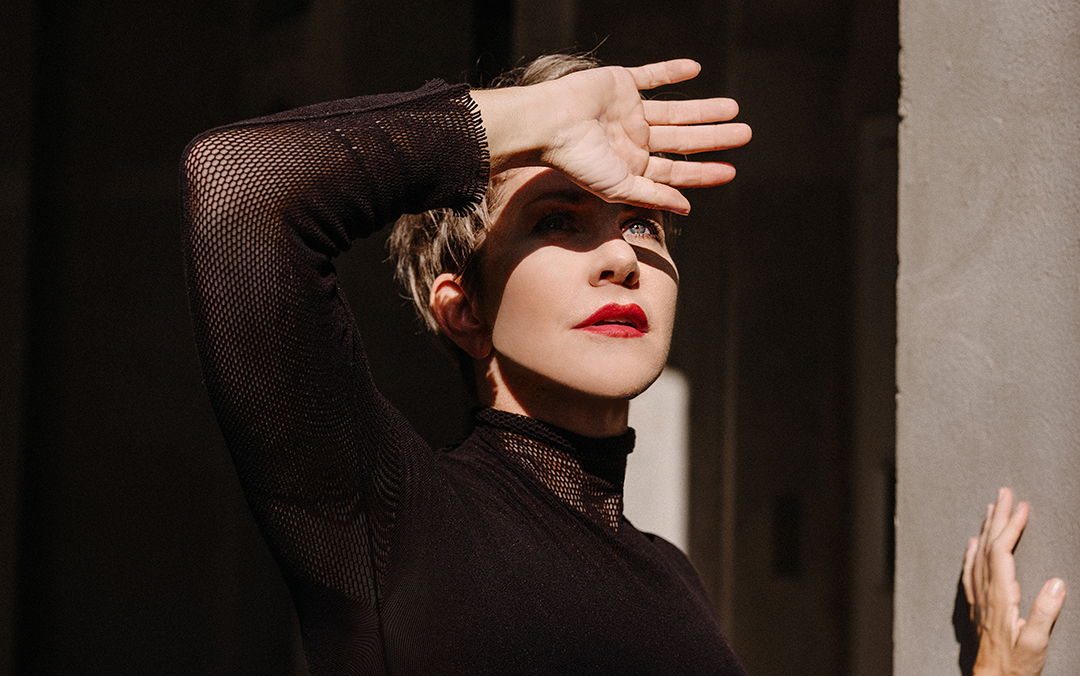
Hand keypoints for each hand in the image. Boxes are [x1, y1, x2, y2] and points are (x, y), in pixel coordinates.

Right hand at [472, 59, 751, 213]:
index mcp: (633, 166)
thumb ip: (653, 196)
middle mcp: (633, 139)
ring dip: (703, 109)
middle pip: (682, 139)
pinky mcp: (619, 84)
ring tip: (733, 108)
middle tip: (746, 134)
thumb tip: (687, 208)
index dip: (704, 172)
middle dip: (713, 138)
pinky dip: (671, 72)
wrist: (548, 123)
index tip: (731, 171)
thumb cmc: (577, 161)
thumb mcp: (619, 187)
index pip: (676, 170)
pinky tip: (695, 69)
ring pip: (675, 110)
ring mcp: (627, 111)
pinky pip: (651, 76)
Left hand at [962, 488, 1065, 675]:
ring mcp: (978, 596)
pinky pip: (970, 570)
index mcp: (1000, 595)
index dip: (1011, 527)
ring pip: (977, 553)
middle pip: (987, 545)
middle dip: (998, 517)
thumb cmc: (1016, 664)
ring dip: (985, 529)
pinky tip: (972, 542)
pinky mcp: (976, 605)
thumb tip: (1057, 582)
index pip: (1002, 551)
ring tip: (991, 507)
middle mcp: (985, 590)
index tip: (1022, 507)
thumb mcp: (1036, 641)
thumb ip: (1045, 612)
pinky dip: (971, 551)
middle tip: (1005, 492)